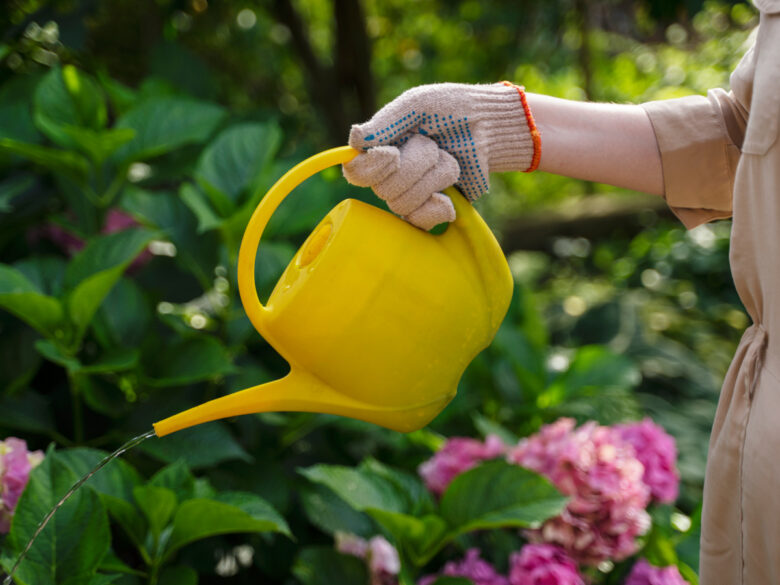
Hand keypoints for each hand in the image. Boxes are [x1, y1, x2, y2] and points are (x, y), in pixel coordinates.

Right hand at [343, 82, 538, 228]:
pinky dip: (437, 207)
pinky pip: (420, 222)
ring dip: (433, 178)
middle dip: (416, 164)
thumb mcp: (418, 104)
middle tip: (434, 145)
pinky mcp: (431, 209)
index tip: (392, 153)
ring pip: (403, 204)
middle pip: (383, 190)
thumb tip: (354, 139)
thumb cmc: (452, 108)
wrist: (489, 127)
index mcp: (380, 148)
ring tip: (447, 159)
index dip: (371, 168)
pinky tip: (449, 193)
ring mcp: (411, 194)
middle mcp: (390, 175)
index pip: (355, 172)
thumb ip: (386, 122)